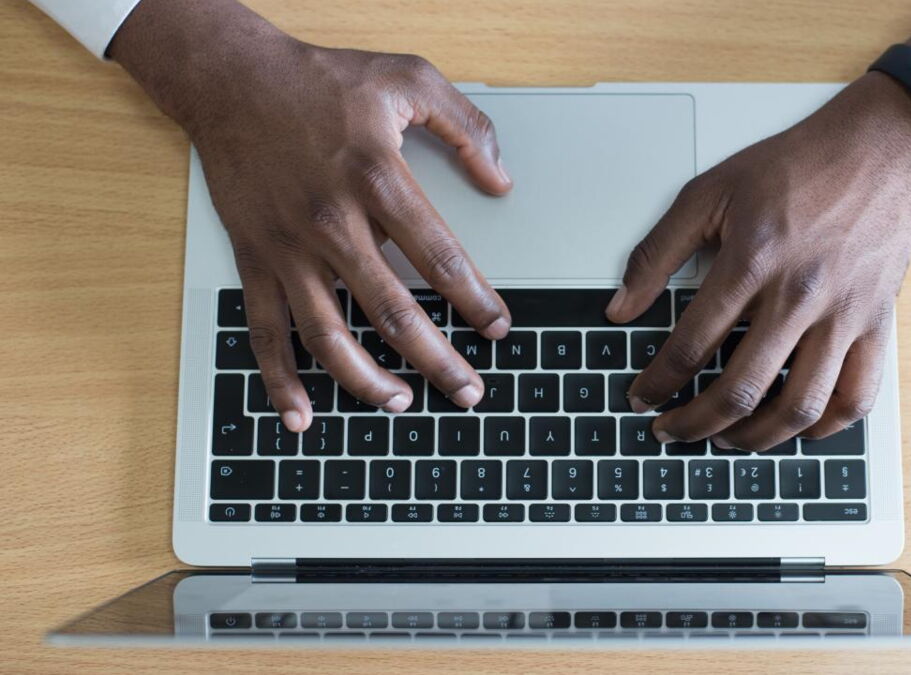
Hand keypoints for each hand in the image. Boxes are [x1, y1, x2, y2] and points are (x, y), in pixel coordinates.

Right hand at [111, 0, 511, 431]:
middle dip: (437, 360)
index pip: (440, 257)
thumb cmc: (321, 80)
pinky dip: (279, 379)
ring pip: (329, 335)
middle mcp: (332, 222)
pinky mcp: (255, 259)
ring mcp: (289, 248)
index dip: (475, 300)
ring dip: (367, 381)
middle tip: (469, 392)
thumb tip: (501, 179)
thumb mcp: (407, 78)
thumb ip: (465, 126)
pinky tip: (301, 414)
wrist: (231, 79)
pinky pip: (265, 331)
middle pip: (393, 312)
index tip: (498, 327)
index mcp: (377, 178)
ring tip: (403, 404)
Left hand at [607, 74, 910, 450]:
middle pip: (740, 389)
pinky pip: (856, 397)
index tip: (642, 397)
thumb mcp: (708, 192)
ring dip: (755, 438)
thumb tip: (620, 307)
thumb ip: (657, 252)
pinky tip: (796, 428)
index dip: (657, 382)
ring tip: (727, 439)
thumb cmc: (795, 168)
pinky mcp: (877, 325)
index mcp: (751, 263)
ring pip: (799, 407)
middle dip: (694, 424)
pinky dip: (824, 427)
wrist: (879, 150)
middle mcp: (799, 296)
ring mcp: (843, 316)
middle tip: (671, 431)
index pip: (691, 345)